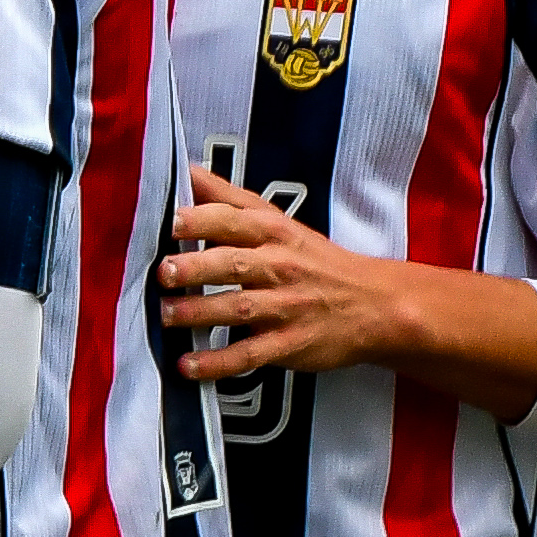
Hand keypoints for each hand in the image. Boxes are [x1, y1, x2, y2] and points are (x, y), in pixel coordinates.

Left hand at [160, 171, 482, 385]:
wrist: (372, 305)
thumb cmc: (313, 259)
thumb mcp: (277, 221)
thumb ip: (228, 198)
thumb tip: (184, 170)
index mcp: (273, 233)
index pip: (234, 220)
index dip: (202, 220)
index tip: (170, 222)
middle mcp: (278, 267)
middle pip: (234, 264)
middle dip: (197, 267)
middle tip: (164, 272)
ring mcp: (285, 307)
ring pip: (238, 309)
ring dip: (200, 313)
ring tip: (166, 315)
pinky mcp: (289, 344)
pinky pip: (250, 354)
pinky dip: (218, 362)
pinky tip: (188, 367)